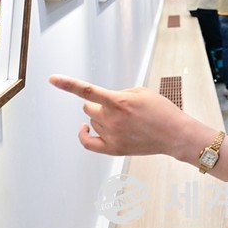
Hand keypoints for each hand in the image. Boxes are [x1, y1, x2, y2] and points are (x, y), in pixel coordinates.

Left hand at [49, 74, 189, 156]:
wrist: (174, 134)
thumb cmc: (161, 111)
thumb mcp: (141, 91)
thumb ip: (119, 93)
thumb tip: (105, 101)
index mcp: (119, 101)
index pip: (87, 91)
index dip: (67, 84)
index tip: (53, 79)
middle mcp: (112, 119)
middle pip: (89, 108)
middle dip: (97, 104)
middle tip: (115, 106)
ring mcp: (112, 136)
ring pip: (92, 121)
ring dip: (100, 117)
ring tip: (122, 119)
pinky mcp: (114, 149)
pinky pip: (88, 143)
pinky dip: (84, 135)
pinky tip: (84, 129)